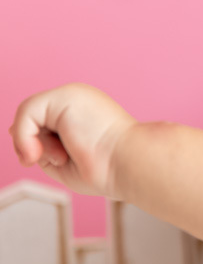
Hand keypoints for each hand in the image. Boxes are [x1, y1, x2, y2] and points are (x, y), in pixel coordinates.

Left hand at [9, 84, 135, 198]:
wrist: (128, 163)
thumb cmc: (105, 168)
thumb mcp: (61, 159)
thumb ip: (38, 144)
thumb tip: (10, 128)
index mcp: (84, 113)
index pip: (44, 124)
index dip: (41, 144)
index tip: (61, 161)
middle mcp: (79, 100)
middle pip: (34, 120)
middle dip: (37, 145)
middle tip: (62, 160)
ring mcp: (73, 94)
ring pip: (28, 116)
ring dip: (34, 144)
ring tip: (62, 156)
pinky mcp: (66, 96)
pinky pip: (26, 113)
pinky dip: (24, 137)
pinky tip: (40, 152)